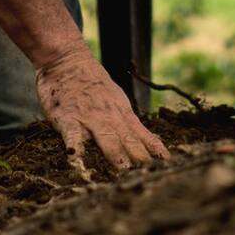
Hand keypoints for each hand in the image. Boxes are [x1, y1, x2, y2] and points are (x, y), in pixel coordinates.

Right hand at [35, 42, 168, 177]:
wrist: (66, 59)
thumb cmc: (90, 81)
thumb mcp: (114, 98)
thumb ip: (127, 122)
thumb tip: (148, 145)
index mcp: (122, 113)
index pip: (143, 136)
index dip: (156, 152)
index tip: (169, 167)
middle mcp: (109, 116)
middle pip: (128, 140)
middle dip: (140, 159)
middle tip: (150, 175)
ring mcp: (89, 117)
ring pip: (106, 137)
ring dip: (116, 154)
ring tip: (124, 171)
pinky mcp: (67, 117)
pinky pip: (72, 135)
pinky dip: (76, 147)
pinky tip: (77, 161)